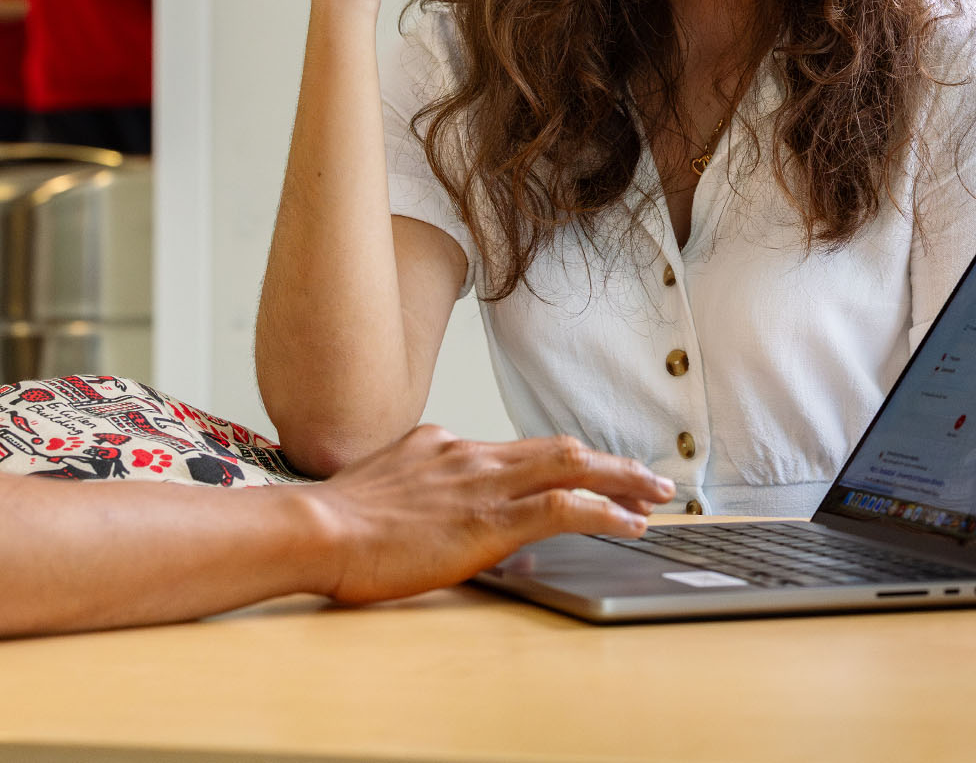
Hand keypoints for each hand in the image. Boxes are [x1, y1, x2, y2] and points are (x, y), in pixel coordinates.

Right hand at [294, 426, 672, 604]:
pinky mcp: (491, 521)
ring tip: (657, 494)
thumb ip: (412, 480)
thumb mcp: (379, 483)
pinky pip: (563, 508)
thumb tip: (424, 491)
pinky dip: (604, 512)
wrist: (317, 528)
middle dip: (609, 463)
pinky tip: (630, 523)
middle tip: (649, 477)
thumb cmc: (337, 520)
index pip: (517, 450)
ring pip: (572, 467)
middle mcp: (472, 456)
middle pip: (558, 449)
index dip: (560, 463)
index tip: (584, 473)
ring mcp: (485, 485)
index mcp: (444, 447)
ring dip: (622, 479)